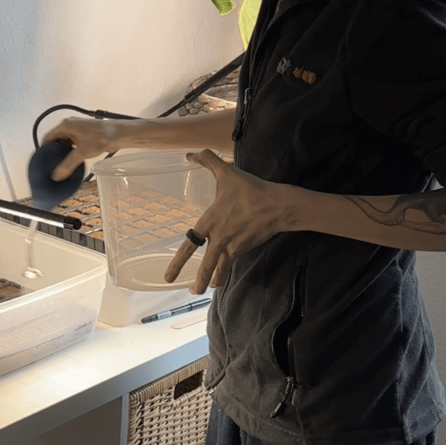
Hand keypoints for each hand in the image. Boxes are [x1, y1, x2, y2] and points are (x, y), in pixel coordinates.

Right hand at [40, 117, 120, 180]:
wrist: (118, 134)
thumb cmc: (101, 136)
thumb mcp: (81, 153)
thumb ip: (68, 165)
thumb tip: (57, 175)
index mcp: (65, 125)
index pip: (48, 137)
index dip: (44, 149)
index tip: (43, 161)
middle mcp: (70, 125)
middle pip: (56, 140)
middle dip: (54, 153)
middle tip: (52, 165)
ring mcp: (77, 130)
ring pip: (65, 143)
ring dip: (63, 153)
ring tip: (61, 165)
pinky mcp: (84, 135)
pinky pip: (73, 144)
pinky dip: (71, 152)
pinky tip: (72, 161)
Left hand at [164, 150, 286, 293]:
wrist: (277, 205)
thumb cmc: (250, 189)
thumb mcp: (227, 172)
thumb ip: (208, 160)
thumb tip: (190, 153)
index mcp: (210, 220)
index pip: (190, 244)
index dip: (178, 262)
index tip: (169, 276)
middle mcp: (219, 237)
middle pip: (205, 264)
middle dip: (196, 279)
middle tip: (187, 291)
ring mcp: (232, 245)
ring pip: (218, 268)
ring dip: (210, 280)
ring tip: (202, 290)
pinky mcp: (244, 248)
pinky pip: (230, 264)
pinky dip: (224, 273)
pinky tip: (220, 280)